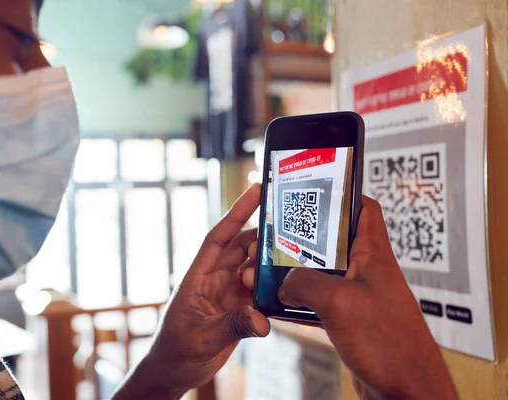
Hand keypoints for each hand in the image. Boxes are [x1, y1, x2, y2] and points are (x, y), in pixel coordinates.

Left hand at [113, 184, 269, 399]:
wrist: (174, 371)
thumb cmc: (176, 351)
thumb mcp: (202, 338)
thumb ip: (232, 326)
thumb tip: (261, 319)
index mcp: (198, 276)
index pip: (218, 237)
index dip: (236, 212)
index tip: (254, 190)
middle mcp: (214, 279)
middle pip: (240, 248)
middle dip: (261, 237)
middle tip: (286, 231)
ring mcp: (226, 293)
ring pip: (252, 268)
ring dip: (268, 264)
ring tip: (290, 259)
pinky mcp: (237, 308)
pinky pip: (258, 291)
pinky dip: (271, 288)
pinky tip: (286, 287)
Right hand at [243, 196, 457, 399]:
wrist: (404, 389)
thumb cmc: (391, 344)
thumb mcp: (339, 302)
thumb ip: (305, 283)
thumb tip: (283, 283)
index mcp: (373, 254)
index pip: (364, 208)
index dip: (342, 194)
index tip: (315, 190)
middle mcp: (366, 271)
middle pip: (333, 241)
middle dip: (304, 238)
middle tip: (280, 235)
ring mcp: (357, 295)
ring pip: (322, 273)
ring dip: (298, 273)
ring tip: (273, 270)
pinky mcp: (349, 319)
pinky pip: (319, 302)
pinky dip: (300, 302)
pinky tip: (282, 305)